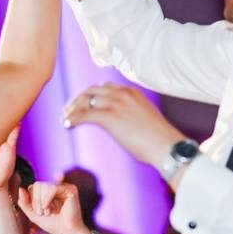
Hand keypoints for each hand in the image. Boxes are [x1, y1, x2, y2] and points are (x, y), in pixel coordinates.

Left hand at [17, 181, 90, 233]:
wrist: (66, 232)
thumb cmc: (52, 224)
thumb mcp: (32, 213)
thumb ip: (24, 202)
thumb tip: (20, 189)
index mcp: (48, 191)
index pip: (33, 187)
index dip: (32, 200)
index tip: (38, 212)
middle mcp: (56, 186)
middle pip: (38, 184)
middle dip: (36, 200)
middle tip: (42, 212)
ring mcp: (64, 187)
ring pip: (44, 185)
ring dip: (42, 201)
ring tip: (48, 211)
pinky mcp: (71, 189)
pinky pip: (52, 188)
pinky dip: (48, 199)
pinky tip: (51, 208)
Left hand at [63, 84, 184, 167]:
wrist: (167, 146)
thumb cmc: (160, 139)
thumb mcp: (145, 119)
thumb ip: (131, 115)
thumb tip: (124, 126)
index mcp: (132, 92)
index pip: (104, 87)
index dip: (89, 95)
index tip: (82, 104)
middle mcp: (123, 93)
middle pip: (91, 90)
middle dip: (77, 100)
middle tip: (69, 111)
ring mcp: (116, 104)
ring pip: (85, 101)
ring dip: (72, 109)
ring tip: (65, 118)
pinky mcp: (110, 117)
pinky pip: (84, 115)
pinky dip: (72, 119)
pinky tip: (67, 125)